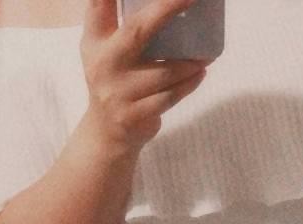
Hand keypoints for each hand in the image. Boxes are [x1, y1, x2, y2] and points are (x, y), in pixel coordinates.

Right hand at [79, 0, 207, 150]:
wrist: (106, 132)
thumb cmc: (112, 79)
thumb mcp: (103, 48)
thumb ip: (113, 18)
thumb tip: (158, 2)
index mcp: (95, 42)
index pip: (98, 6)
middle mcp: (103, 64)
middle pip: (137, 31)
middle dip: (166, 10)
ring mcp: (118, 92)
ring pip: (164, 72)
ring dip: (191, 63)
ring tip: (207, 55)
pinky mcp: (134, 114)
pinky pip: (170, 96)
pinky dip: (189, 84)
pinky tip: (200, 74)